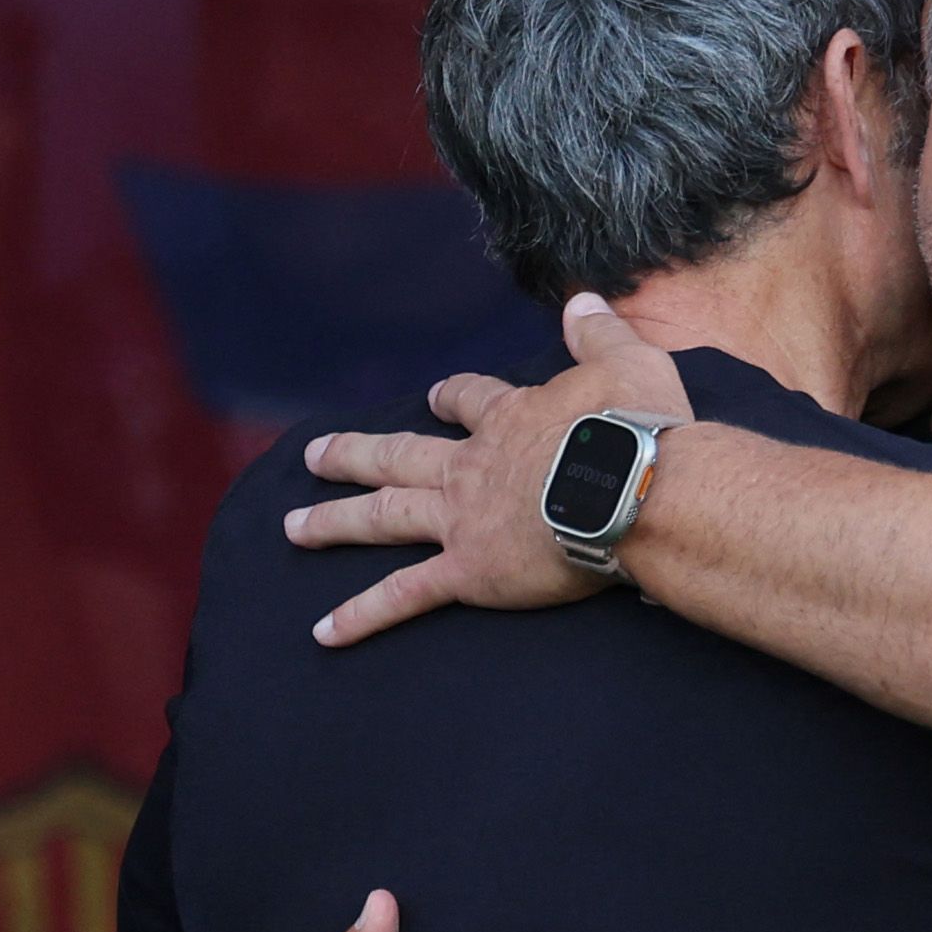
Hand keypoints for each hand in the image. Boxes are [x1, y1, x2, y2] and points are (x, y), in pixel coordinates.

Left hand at [288, 293, 692, 644]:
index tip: (433, 396)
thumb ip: (598, 332)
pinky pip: (404, 595)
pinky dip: (362, 614)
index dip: (449, 397)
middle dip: (354, 454)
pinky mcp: (467, 571)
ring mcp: (461, 519)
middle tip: (314, 455)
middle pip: (398, 455)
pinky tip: (323, 632)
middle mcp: (471, 466)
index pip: (467, 401)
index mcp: (509, 420)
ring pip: (383, 516)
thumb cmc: (639, 431)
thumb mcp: (628, 362)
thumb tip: (582, 299)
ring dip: (334, 521)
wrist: (635, 492)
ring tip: (293, 526)